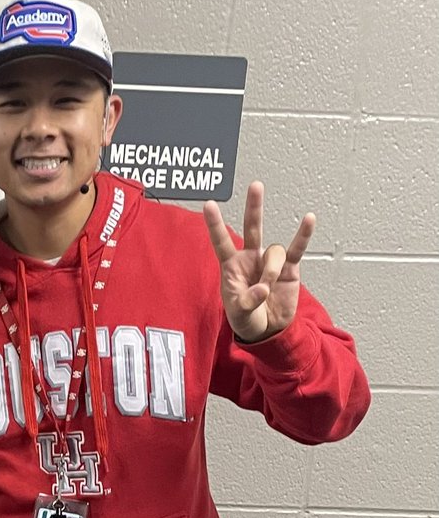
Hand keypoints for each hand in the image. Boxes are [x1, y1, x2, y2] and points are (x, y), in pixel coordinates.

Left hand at [203, 181, 312, 342]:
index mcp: (232, 266)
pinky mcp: (289, 268)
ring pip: (273, 252)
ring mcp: (270, 261)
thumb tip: (264, 287)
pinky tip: (309, 220)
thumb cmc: (247, 320)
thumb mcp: (240, 314)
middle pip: (253, 228)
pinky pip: (296, 249)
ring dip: (271, 270)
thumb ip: (248, 300)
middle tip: (256, 186)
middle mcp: (251, 258)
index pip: (222, 241)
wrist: (268, 330)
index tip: (208, 204)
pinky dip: (303, 235)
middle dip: (254, 208)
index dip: (215, 224)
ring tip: (269, 288)